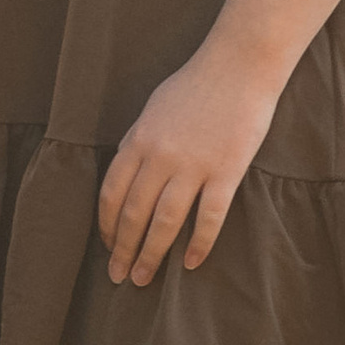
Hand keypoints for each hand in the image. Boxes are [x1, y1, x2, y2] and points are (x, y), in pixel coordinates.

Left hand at [96, 42, 281, 286]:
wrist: (238, 65)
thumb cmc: (195, 85)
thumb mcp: (153, 110)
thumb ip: (138, 143)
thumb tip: (126, 173)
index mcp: (137, 141)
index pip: (111, 194)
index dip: (107, 226)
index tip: (107, 246)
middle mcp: (160, 157)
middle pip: (134, 214)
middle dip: (123, 250)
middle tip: (119, 277)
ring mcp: (193, 166)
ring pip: (165, 222)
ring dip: (151, 254)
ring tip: (143, 278)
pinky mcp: (226, 171)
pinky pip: (209, 217)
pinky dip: (199, 243)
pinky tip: (190, 263)